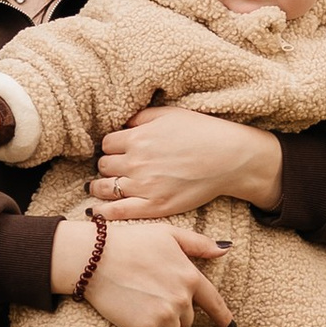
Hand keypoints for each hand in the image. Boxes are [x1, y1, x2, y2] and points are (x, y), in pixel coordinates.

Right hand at [54, 214, 232, 326]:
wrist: (93, 257)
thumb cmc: (129, 241)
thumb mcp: (167, 234)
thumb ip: (198, 244)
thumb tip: (225, 250)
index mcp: (190, 276)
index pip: (214, 303)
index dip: (222, 317)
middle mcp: (181, 298)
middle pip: (188, 320)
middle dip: (175, 315)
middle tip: (152, 300)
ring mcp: (163, 315)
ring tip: (142, 311)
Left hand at [92, 107, 284, 218]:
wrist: (228, 158)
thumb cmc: (202, 132)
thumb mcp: (169, 114)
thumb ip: (141, 118)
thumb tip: (123, 124)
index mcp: (138, 138)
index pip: (107, 144)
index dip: (113, 147)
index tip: (119, 150)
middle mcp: (137, 162)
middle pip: (105, 165)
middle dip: (109, 165)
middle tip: (116, 168)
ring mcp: (144, 186)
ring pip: (105, 188)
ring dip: (100, 186)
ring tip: (101, 187)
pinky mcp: (154, 207)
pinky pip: (118, 212)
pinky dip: (103, 212)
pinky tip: (97, 211)